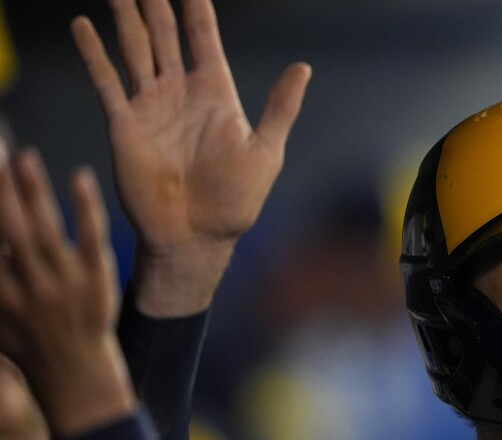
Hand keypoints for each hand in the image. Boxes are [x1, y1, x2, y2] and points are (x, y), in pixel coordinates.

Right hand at [0, 146, 135, 437]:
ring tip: (23, 157)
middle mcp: (25, 288)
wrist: (74, 376)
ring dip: (32, 193)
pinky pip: (91, 240)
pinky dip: (85, 209)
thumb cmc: (24, 343)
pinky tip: (80, 177)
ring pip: (45, 231)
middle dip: (0, 192)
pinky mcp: (96, 281)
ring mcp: (62, 284)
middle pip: (7, 230)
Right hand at [72, 0, 310, 315]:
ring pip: (134, 50)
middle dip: (155, 6)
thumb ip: (279, 108)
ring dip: (125, 19)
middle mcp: (181, 94)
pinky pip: (106, 82)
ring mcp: (151, 107)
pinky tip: (82, 26)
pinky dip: (94, 54)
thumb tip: (303, 67)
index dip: (196, 10)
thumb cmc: (236, 201)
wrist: (197, 238)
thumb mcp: (265, 151)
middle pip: (164, 36)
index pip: (204, 40)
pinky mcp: (124, 125)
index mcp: (216, 95)